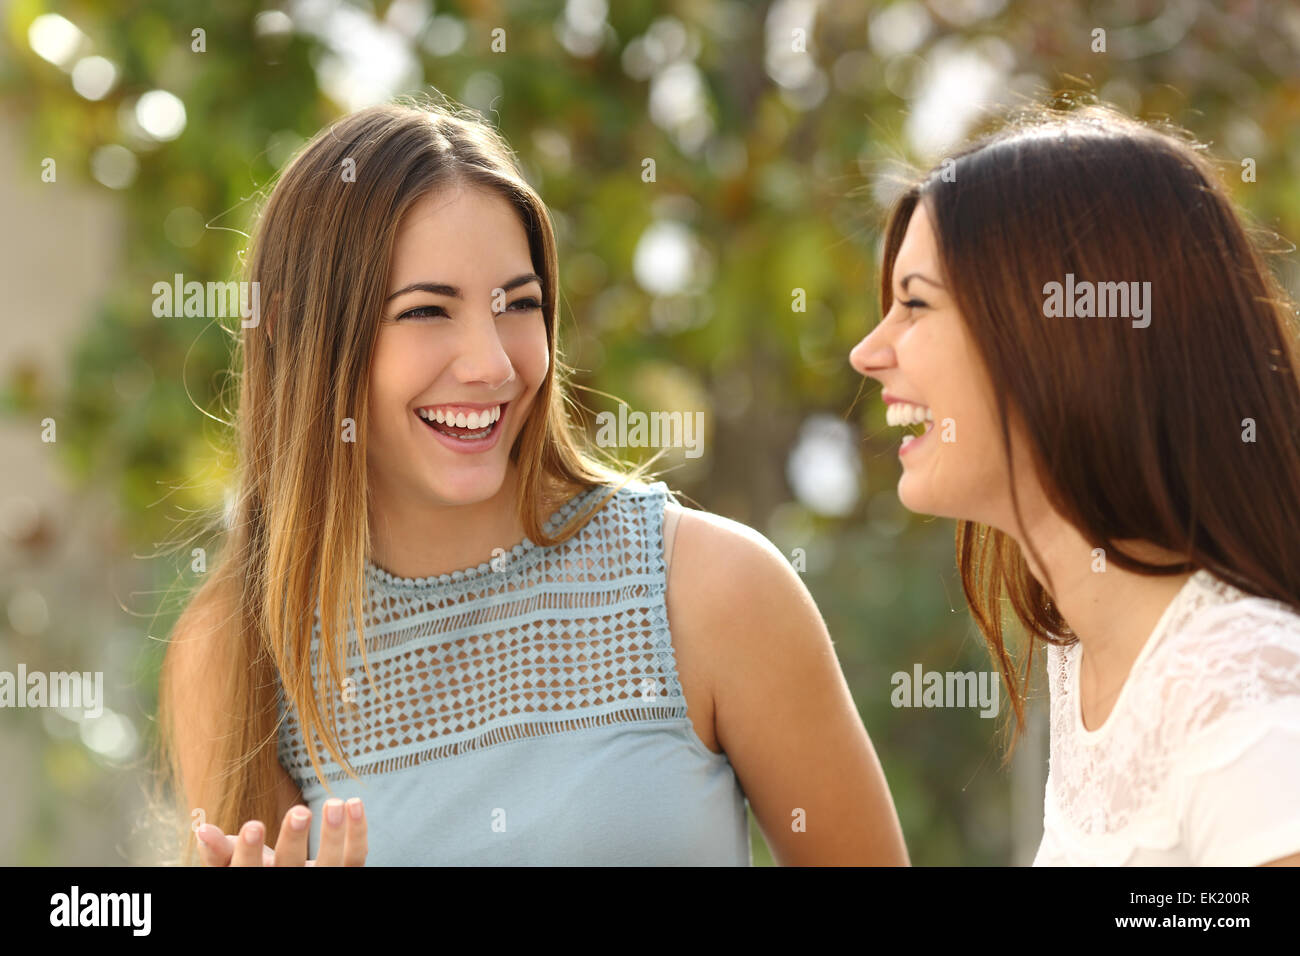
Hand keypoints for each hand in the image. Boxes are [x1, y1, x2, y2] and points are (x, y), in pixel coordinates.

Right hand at [195, 797, 367, 865]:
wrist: (288, 882)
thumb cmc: (254, 868)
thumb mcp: (232, 863)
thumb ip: (217, 850)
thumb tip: (201, 829)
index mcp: (255, 881)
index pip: (250, 873)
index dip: (249, 853)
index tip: (253, 825)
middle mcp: (288, 885)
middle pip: (292, 868)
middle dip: (295, 840)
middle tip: (300, 811)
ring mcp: (319, 880)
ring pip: (332, 865)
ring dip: (334, 835)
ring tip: (335, 804)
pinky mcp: (344, 873)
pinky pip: (356, 857)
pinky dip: (358, 831)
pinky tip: (354, 802)